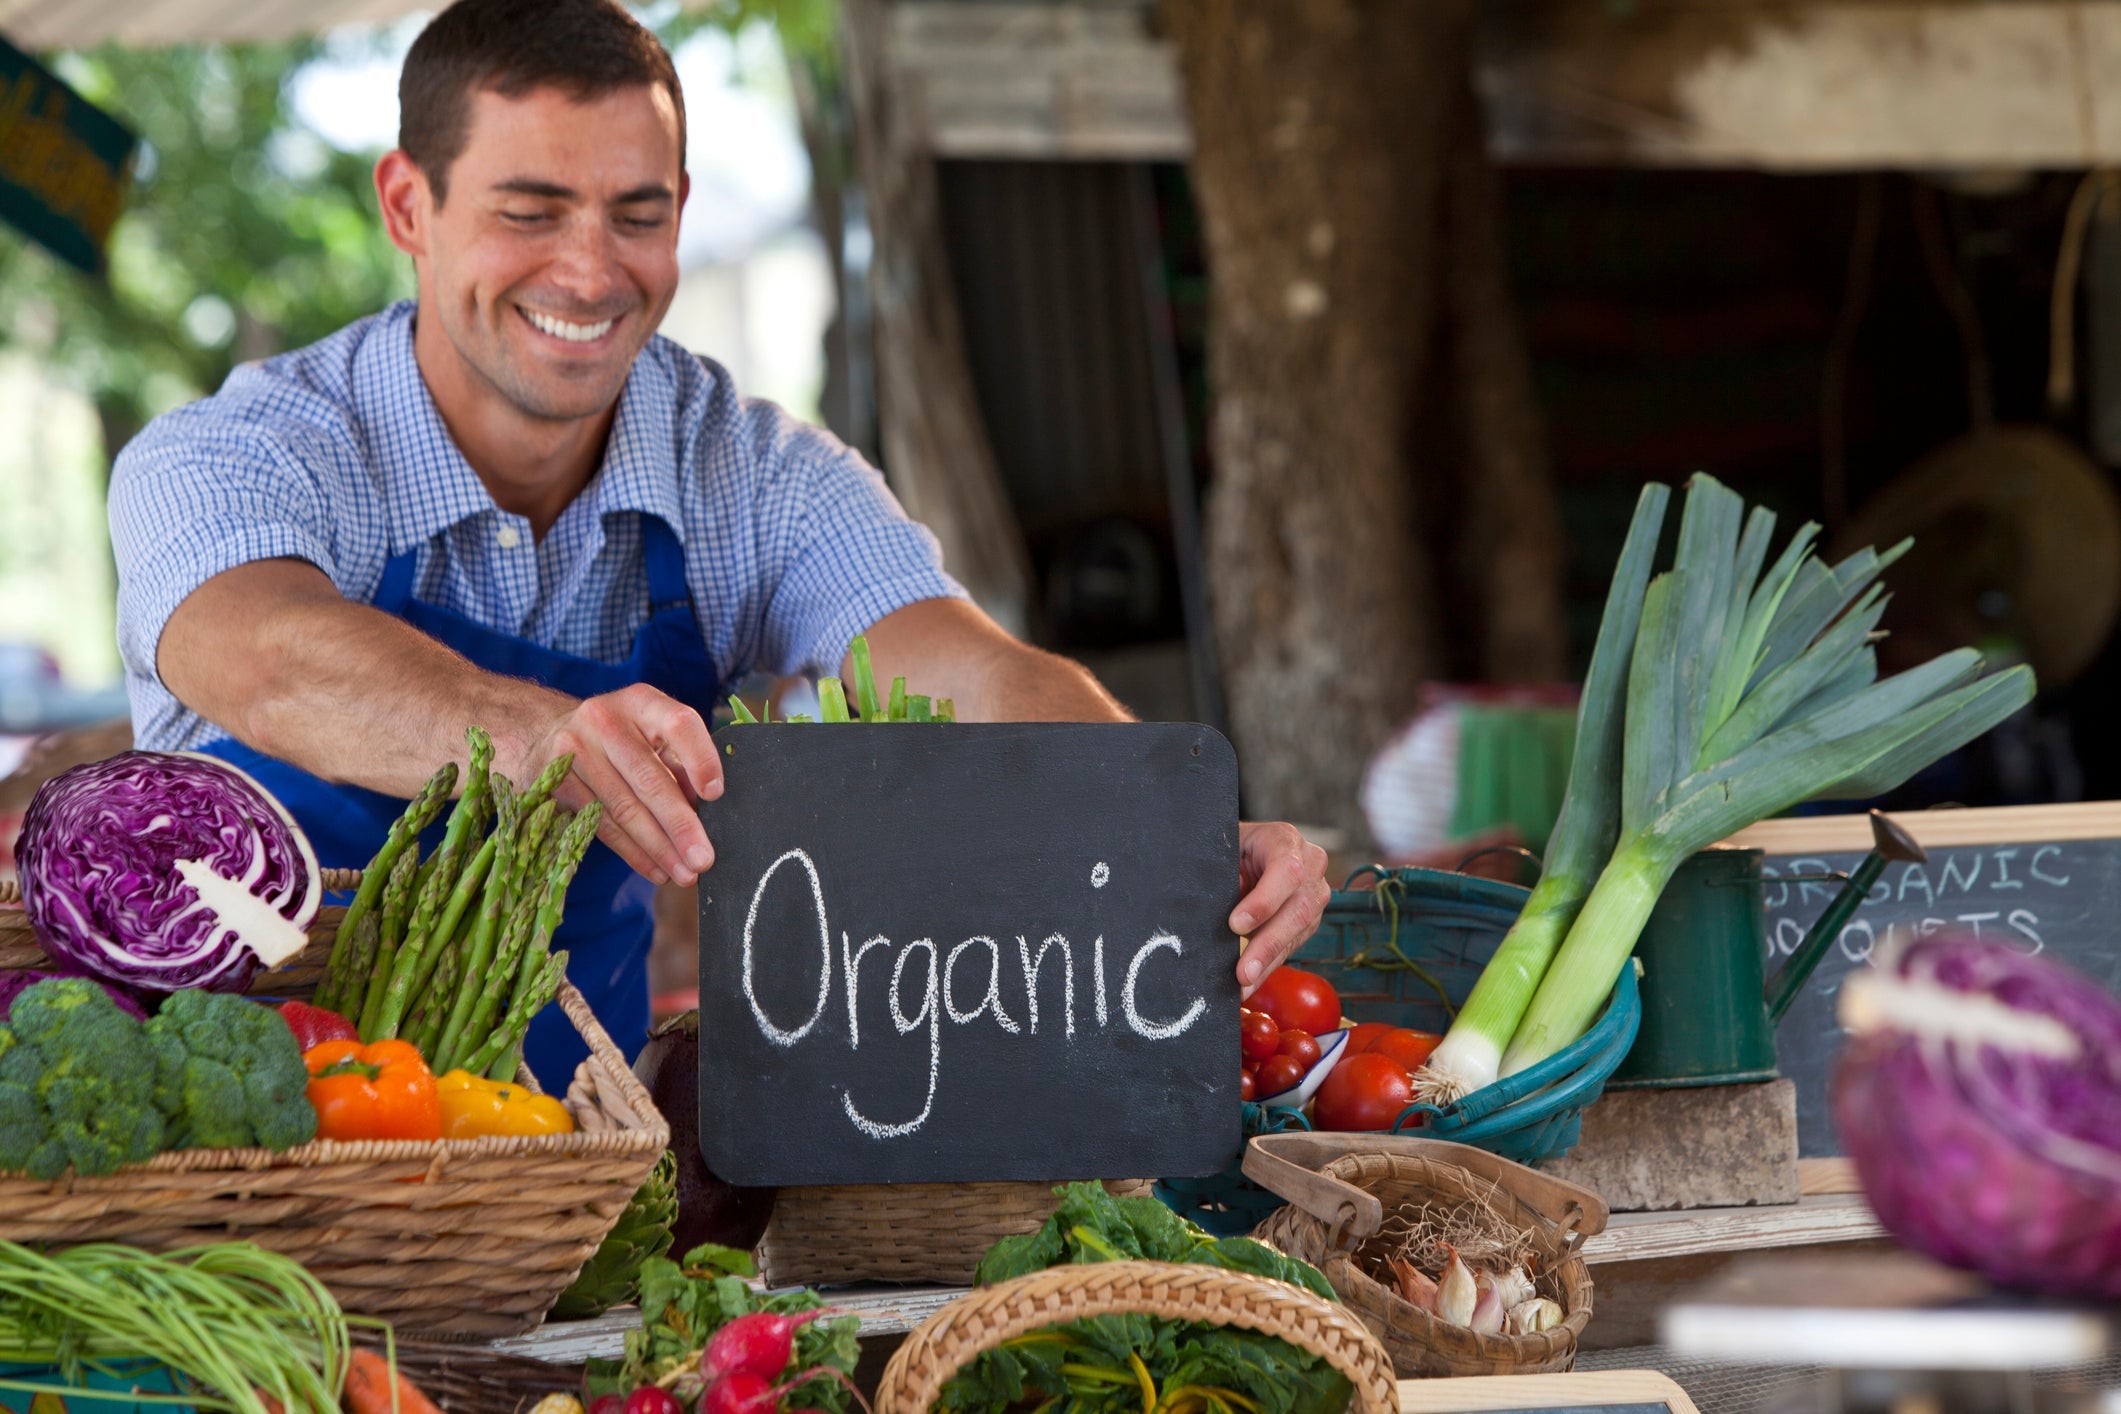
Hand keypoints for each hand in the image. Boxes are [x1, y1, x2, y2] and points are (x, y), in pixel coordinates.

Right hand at [518, 683, 723, 885]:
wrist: (548, 737)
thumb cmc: (619, 741)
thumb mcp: (650, 738)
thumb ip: (678, 766)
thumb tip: (704, 813)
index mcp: (641, 702)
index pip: (679, 723)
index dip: (700, 759)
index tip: (716, 795)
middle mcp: (605, 719)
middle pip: (649, 779)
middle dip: (680, 826)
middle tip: (704, 859)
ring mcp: (574, 749)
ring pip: (624, 808)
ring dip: (659, 848)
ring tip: (684, 874)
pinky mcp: (554, 781)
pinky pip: (601, 825)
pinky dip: (633, 852)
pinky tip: (655, 868)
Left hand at [1230, 821, 1329, 997]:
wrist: (1249, 849)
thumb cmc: (1231, 848)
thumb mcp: (1223, 850)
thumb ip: (1224, 873)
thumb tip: (1227, 912)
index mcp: (1285, 840)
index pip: (1286, 870)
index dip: (1264, 900)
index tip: (1235, 924)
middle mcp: (1310, 865)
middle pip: (1298, 908)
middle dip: (1268, 944)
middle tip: (1242, 972)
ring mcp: (1315, 893)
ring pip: (1299, 931)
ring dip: (1269, 962)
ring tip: (1243, 985)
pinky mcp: (1311, 918)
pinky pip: (1293, 945)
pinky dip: (1269, 966)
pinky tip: (1250, 983)